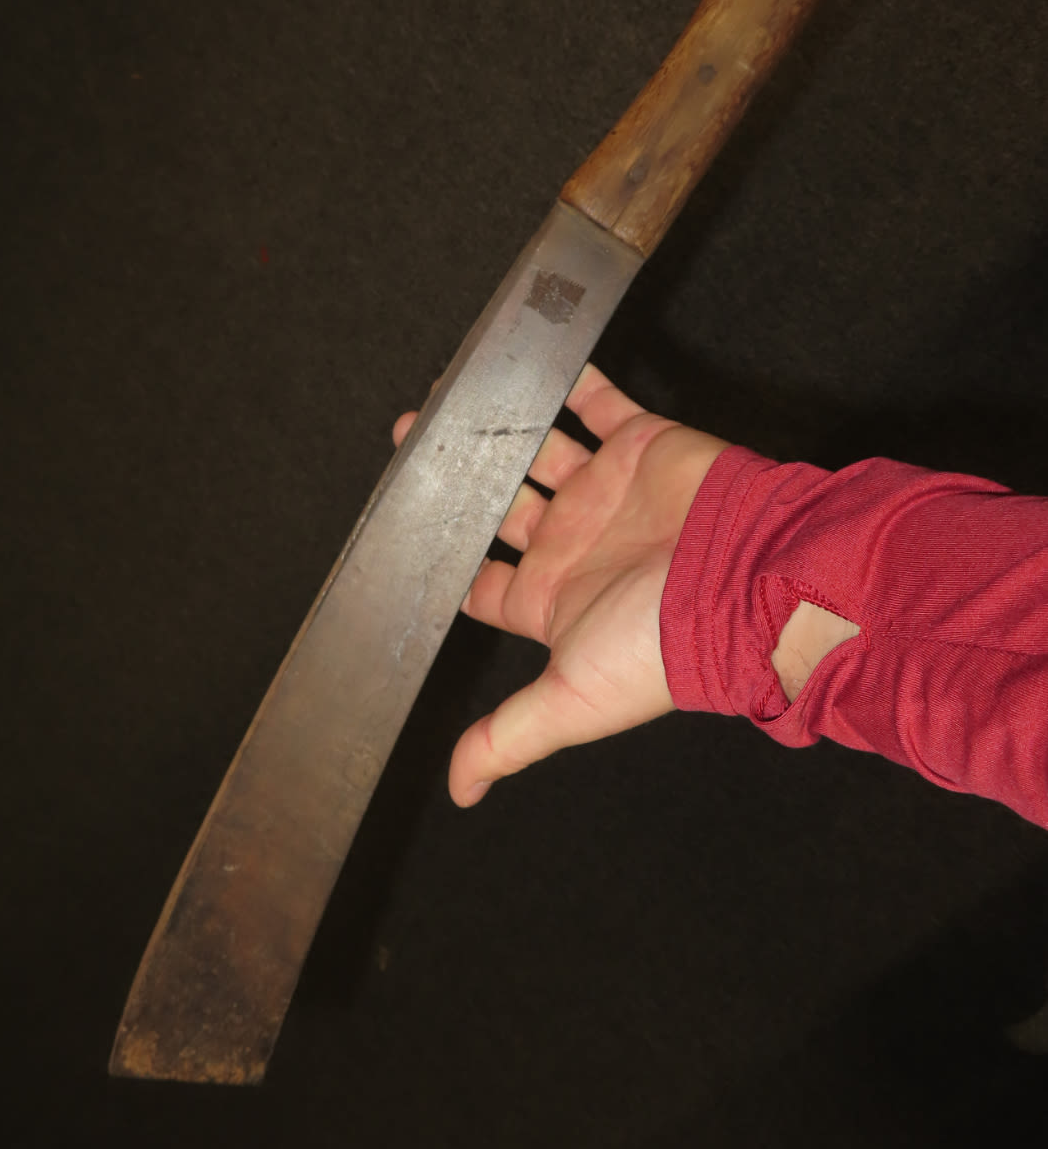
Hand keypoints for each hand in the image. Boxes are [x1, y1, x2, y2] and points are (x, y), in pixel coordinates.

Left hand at [393, 364, 729, 805]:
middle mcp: (574, 541)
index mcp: (551, 598)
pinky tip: (528, 359)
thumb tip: (461, 789)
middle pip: (499, 504)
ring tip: (446, 401)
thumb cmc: (663, 647)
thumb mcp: (570, 701)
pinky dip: (567, 378)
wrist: (747, 580)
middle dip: (455, 480)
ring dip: (497, 425)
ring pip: (538, 448)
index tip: (401, 532)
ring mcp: (606, 490)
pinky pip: (598, 400)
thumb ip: (507, 737)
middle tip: (410, 444)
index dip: (444, 561)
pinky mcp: (640, 443)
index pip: (481, 582)